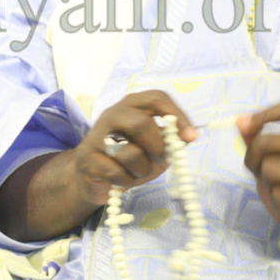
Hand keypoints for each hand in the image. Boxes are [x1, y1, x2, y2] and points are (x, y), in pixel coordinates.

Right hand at [72, 90, 196, 206]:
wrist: (93, 179)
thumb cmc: (129, 159)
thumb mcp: (154, 148)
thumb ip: (170, 140)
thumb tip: (189, 136)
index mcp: (131, 106)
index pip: (156, 98)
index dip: (177, 115)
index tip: (191, 137)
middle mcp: (112, 115)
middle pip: (141, 123)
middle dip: (157, 147)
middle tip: (161, 160)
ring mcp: (97, 136)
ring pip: (129, 152)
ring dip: (143, 170)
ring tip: (139, 173)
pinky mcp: (88, 158)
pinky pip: (116, 172)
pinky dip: (127, 181)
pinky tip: (122, 180)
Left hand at [238, 102, 279, 258]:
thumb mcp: (273, 161)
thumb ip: (256, 142)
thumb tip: (239, 120)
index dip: (265, 112)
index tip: (244, 123)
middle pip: (264, 141)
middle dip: (253, 160)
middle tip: (265, 174)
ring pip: (268, 169)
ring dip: (268, 183)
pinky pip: (279, 193)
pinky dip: (278, 201)